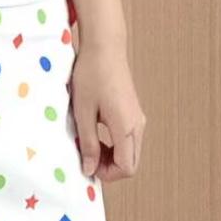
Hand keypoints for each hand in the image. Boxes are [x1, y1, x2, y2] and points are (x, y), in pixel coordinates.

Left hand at [69, 32, 146, 183]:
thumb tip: (89, 169)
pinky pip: (128, 139)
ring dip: (111, 156)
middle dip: (109, 167)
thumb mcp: (83, 112)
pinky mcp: (133, 112)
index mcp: (126, 127)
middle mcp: (137, 125)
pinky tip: (96, 132)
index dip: (107, 174)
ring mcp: (137, 118)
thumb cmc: (92, 75)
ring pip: (130, 152)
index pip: (126, 168)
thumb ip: (88, 143)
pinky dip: (114, 145)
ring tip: (88, 143)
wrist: (105, 47)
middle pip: (131, 163)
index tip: (87, 164)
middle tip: (87, 156)